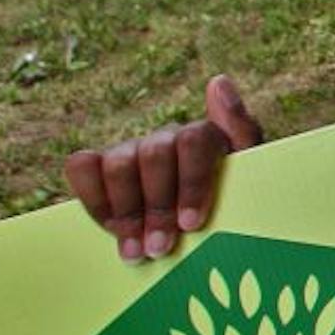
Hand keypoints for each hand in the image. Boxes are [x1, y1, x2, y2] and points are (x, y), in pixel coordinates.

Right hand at [64, 75, 264, 262]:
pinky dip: (93, 197)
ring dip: (125, 212)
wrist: (211, 232)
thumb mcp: (254, 178)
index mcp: (208, 137)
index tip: (190, 224)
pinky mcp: (101, 167)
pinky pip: (81, 166)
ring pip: (118, 164)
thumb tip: (219, 80)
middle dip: (157, 207)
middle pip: (154, 155)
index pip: (194, 141)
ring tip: (136, 253)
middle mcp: (167, 138)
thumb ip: (242, 132)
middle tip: (161, 248)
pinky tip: (111, 229)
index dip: (191, 183)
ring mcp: (132, 151)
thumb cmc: (235, 204)